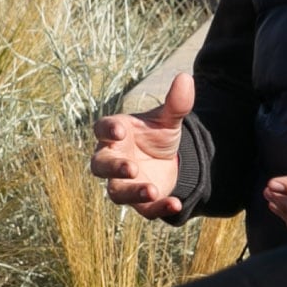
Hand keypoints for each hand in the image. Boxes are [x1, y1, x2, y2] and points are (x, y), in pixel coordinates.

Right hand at [91, 71, 192, 218]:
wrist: (169, 160)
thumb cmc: (157, 135)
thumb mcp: (168, 119)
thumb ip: (175, 102)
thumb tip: (185, 77)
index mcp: (115, 133)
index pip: (102, 129)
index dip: (108, 130)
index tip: (119, 131)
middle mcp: (112, 159)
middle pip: (100, 166)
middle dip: (114, 167)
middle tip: (132, 168)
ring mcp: (123, 182)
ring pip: (117, 192)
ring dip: (132, 192)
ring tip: (151, 190)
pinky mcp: (139, 202)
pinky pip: (144, 209)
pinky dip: (158, 208)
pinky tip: (174, 203)